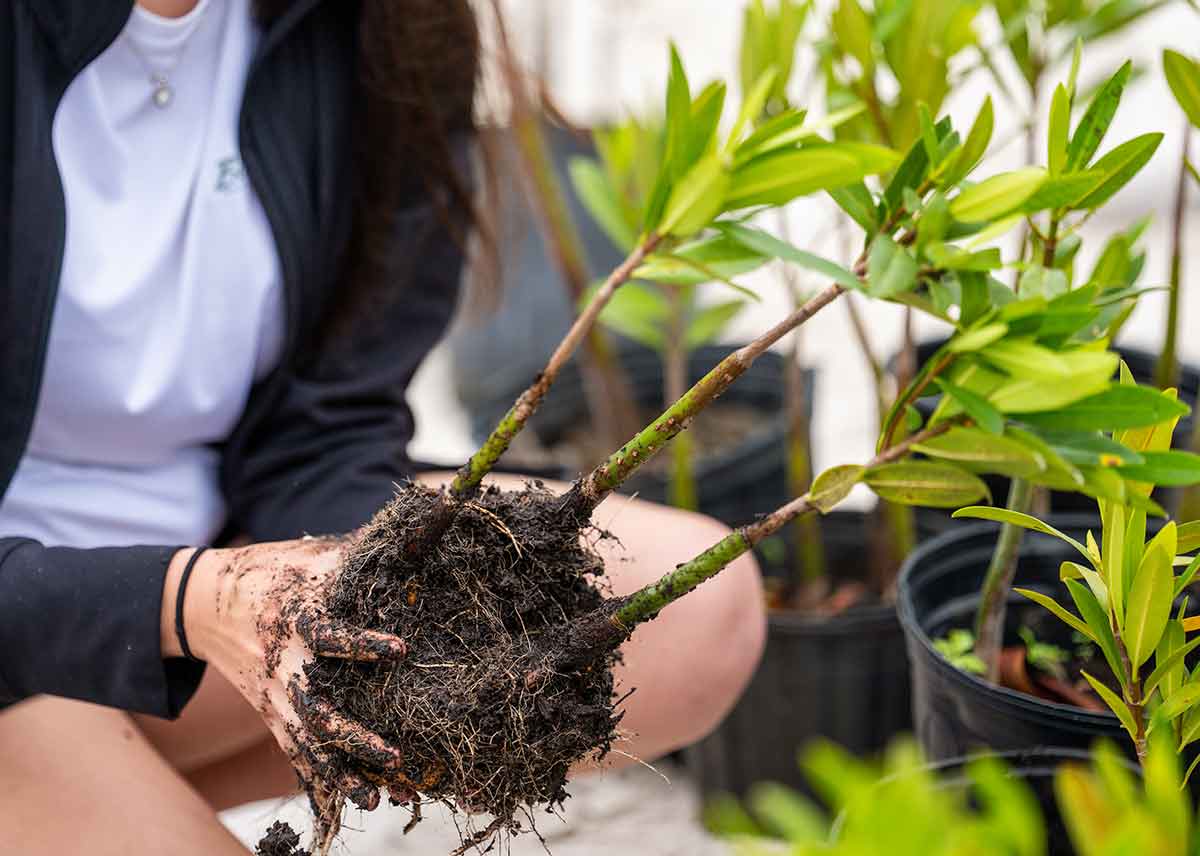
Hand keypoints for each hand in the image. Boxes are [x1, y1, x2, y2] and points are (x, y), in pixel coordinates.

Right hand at [161, 538, 408, 839]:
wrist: (205, 602)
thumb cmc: (271, 571)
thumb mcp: (308, 557)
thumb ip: (355, 553)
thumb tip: (414, 527)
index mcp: (294, 621)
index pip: (329, 635)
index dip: (364, 644)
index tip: (400, 649)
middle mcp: (284, 667)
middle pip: (318, 711)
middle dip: (356, 737)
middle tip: (395, 756)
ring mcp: (275, 697)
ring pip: (309, 744)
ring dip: (342, 773)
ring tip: (377, 800)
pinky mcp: (271, 715)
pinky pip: (295, 754)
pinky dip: (320, 781)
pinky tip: (348, 804)